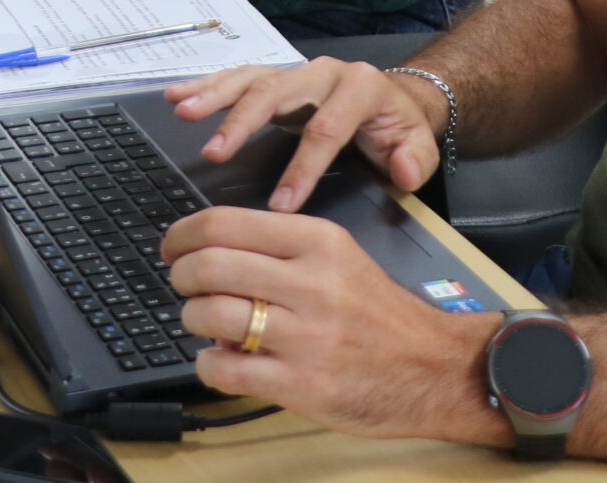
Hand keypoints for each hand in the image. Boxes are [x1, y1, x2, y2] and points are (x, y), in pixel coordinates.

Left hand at [162, 207, 505, 445]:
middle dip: (180, 276)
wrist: (434, 367)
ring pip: (210, 314)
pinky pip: (224, 369)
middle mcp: (311, 283)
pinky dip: (208, 364)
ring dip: (191, 319)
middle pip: (209, 264)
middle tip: (183, 284)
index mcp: (318, 241)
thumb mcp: (339, 258)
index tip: (172, 247)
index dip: (182, 235)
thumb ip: (280, 249)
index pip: (224, 222)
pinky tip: (221, 360)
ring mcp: (305, 336)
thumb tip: (212, 251)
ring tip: (204, 323)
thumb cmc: (379, 314)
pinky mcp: (301, 384)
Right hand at [166, 59, 445, 209]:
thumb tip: (402, 174)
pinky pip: (238, 78)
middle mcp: (322, 72)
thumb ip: (414, 160)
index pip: (325, 129)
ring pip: (251, 79)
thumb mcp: (418, 144)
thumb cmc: (398, 125)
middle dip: (242, 123)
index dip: (302, 168)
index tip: (280, 203)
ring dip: (214, 96)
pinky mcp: (276, 78)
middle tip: (214, 153)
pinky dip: (206, 86)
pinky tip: (177, 96)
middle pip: (276, 93)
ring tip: (183, 111)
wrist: (395, 97)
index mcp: (358, 87)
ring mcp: (296, 73)